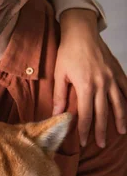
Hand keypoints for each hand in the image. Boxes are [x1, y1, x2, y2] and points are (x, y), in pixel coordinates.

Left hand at [55, 9, 126, 146]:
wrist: (81, 32)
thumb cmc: (67, 52)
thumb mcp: (59, 74)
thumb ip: (59, 95)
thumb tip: (56, 113)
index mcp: (85, 86)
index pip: (86, 114)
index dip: (85, 130)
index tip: (84, 142)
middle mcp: (101, 84)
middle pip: (103, 113)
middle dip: (102, 130)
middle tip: (101, 143)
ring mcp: (112, 78)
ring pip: (119, 103)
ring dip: (120, 119)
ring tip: (121, 132)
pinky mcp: (117, 71)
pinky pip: (126, 87)